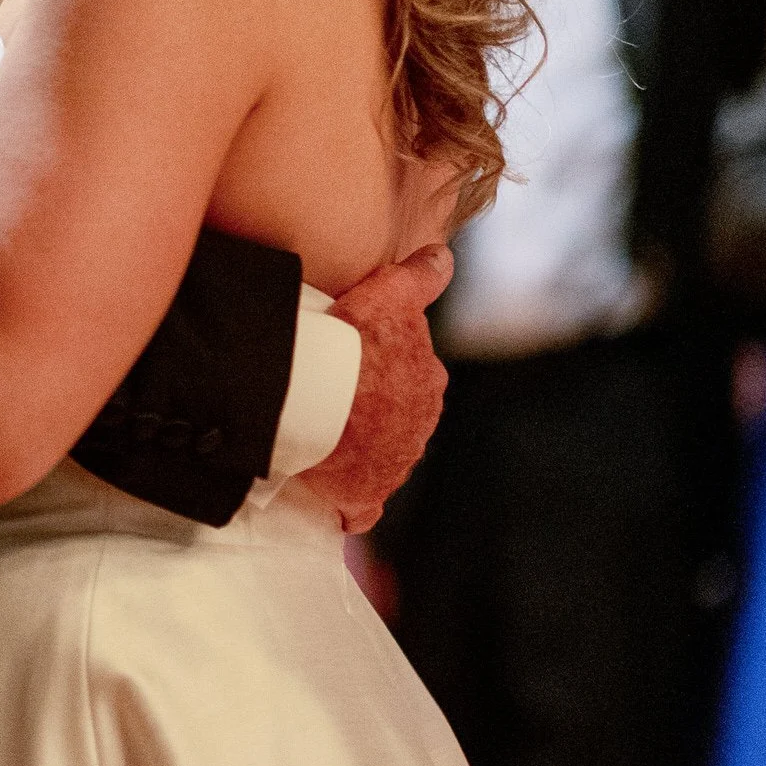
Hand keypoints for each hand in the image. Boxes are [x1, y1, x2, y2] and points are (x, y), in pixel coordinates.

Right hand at [299, 243, 451, 533]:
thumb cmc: (355, 341)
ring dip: (357, 453)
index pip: (413, 377)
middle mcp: (420, 427)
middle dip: (375, 415)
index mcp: (429, 382)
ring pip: (378, 459)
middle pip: (397, 420)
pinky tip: (333, 495)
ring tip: (322, 440)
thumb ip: (421, 276)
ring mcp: (393, 464)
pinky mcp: (365, 496)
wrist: (320, 394)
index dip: (383, 369)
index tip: (354, 365)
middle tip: (334, 402)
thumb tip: (445, 257)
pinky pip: (360, 508)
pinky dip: (349, 504)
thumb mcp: (390, 293)